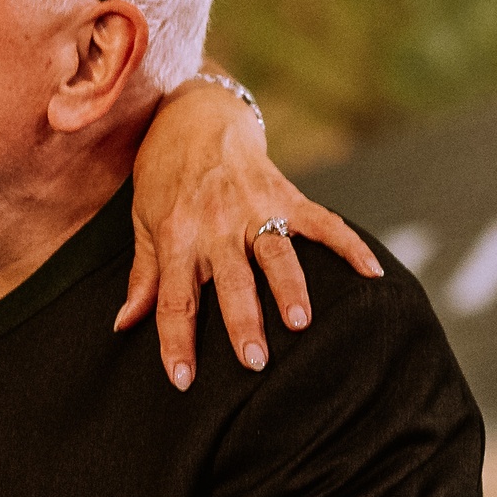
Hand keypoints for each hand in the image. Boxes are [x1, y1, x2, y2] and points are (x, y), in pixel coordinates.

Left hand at [119, 73, 377, 389]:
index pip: (175, 299)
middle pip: (231, 280)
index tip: (183, 380)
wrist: (194, 115)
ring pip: (276, 252)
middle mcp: (217, 222)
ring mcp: (255, 207)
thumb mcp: (143, 221)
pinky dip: (349, 246)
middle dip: (243, 321)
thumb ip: (144, 275)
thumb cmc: (164, 176)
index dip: (177, 341)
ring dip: (290, 288)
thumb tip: (124, 325)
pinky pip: (322, 223)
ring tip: (302, 323)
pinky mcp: (287, 194)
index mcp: (177, 235)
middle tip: (255, 361)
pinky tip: (372, 273)